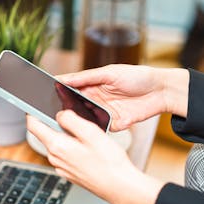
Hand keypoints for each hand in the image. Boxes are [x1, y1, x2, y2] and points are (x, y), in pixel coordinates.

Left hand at [27, 111, 163, 203]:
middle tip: (70, 114)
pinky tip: (87, 147)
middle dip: (53, 122)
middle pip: (45, 134)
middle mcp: (55, 158)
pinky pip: (65, 155)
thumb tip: (60, 114)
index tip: (33, 104)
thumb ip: (71, 119)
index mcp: (57, 146)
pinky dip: (71, 147)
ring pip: (57, 144)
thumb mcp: (90, 132)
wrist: (119, 186)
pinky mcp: (70, 173)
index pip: (33, 126)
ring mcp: (62, 167)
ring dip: (64, 135)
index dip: (31, 112)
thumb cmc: (108, 162)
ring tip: (84, 132)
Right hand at [57, 64, 188, 130]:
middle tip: (50, 111)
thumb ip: (86, 77)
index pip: (70, 88)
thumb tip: (64, 78)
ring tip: (64, 122)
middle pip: (74, 106)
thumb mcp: (109, 72)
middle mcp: (96, 98)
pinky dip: (93, 130)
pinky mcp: (114, 124)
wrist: (161, 91)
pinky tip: (85, 130)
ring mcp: (104, 112)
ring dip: (77, 121)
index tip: (42, 93)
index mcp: (93, 84)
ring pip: (84, 119)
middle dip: (63, 109)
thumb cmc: (137, 76)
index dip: (58, 91)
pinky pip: (100, 129)